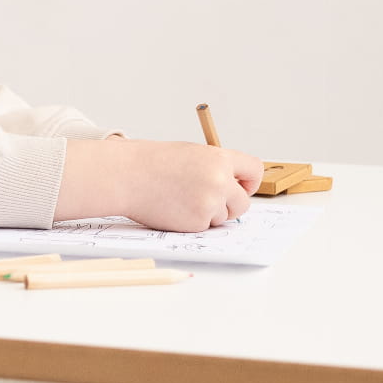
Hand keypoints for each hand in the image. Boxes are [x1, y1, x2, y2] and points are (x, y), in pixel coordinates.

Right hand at [121, 141, 263, 230]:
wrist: (129, 176)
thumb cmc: (153, 163)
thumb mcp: (191, 155)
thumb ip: (215, 168)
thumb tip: (232, 186)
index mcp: (220, 158)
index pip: (254, 170)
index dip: (249, 182)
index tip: (242, 187)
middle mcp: (220, 181)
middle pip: (242, 203)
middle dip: (229, 206)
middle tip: (208, 202)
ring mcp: (210, 203)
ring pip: (222, 217)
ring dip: (207, 214)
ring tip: (181, 199)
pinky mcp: (197, 222)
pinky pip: (204, 227)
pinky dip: (192, 222)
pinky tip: (174, 209)